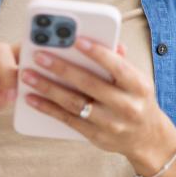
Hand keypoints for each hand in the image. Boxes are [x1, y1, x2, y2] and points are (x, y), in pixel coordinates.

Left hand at [21, 38, 175, 176]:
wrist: (146, 136)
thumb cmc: (138, 98)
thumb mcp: (138, 77)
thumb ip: (121, 60)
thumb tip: (109, 41)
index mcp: (138, 85)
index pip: (117, 66)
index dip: (97, 52)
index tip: (77, 40)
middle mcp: (125, 105)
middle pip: (89, 84)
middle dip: (62, 68)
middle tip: (41, 55)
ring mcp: (110, 123)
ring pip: (74, 103)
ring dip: (48, 88)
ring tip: (29, 75)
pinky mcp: (95, 136)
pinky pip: (68, 120)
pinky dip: (48, 108)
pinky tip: (33, 98)